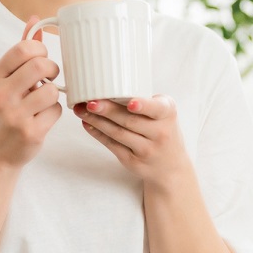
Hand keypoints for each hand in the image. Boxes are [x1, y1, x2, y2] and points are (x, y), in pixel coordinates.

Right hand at [0, 17, 61, 169]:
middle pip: (40, 66)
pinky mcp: (30, 132)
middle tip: (49, 78)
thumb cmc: (5, 111)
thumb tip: (34, 19)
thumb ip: (20, 52)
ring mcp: (15, 115)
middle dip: (52, 70)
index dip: (40, 50)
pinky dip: (53, 113)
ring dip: (53, 95)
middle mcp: (1, 95)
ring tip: (42, 101)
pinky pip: (56, 111)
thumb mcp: (5, 81)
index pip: (23, 49)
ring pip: (52, 90)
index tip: (40, 59)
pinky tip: (42, 118)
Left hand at [73, 95, 190, 183]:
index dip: (143, 106)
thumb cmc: (162, 130)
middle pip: (130, 121)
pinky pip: (112, 145)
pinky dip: (98, 133)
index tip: (131, 103)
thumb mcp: (163, 114)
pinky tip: (87, 123)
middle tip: (90, 102)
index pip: (156, 109)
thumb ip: (144, 102)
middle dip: (107, 111)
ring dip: (97, 121)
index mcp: (167, 114)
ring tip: (81, 110)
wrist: (171, 166)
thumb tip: (108, 87)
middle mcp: (160, 133)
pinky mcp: (133, 161)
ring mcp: (146, 150)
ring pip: (118, 133)